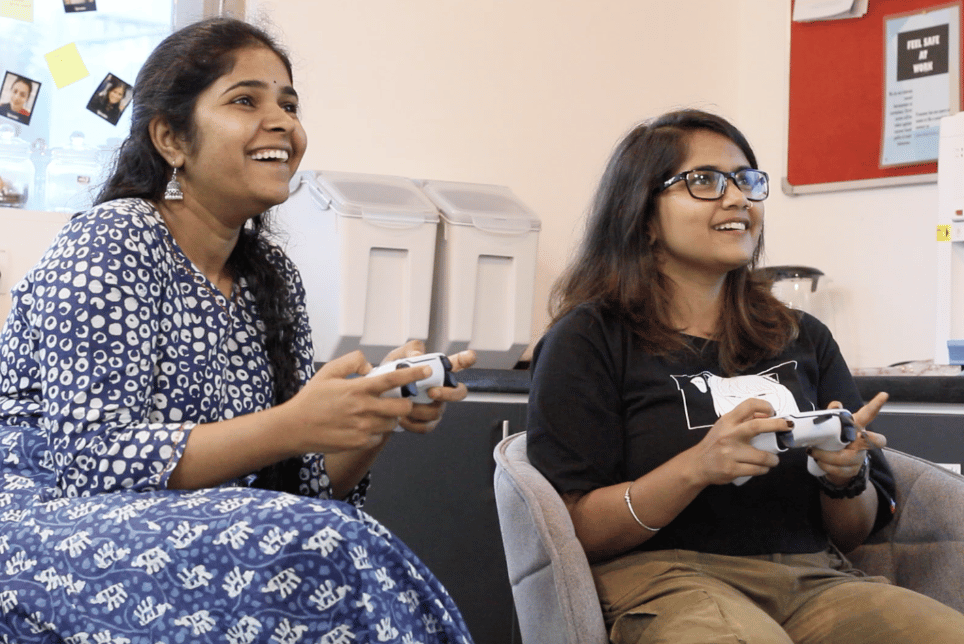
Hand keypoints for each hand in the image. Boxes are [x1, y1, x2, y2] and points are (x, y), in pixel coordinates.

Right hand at [282, 350, 430, 452]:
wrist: (295, 428)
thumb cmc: (312, 398)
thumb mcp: (328, 371)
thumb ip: (352, 362)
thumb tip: (371, 366)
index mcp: (358, 388)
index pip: (393, 380)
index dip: (413, 373)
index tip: (427, 370)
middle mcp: (363, 409)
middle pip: (402, 406)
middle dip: (405, 402)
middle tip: (398, 400)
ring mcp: (362, 428)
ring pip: (392, 423)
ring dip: (390, 417)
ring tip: (375, 412)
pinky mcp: (359, 442)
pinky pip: (379, 436)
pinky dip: (376, 431)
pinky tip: (362, 426)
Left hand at [381, 340, 475, 433]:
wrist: (378, 398)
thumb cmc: (390, 374)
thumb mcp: (396, 357)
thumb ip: (408, 351)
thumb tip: (418, 355)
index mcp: (437, 370)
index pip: (458, 363)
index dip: (466, 360)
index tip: (470, 356)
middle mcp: (443, 389)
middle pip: (459, 392)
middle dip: (449, 393)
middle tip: (432, 391)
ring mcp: (437, 407)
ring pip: (438, 411)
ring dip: (420, 409)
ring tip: (404, 406)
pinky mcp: (428, 422)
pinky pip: (426, 426)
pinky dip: (412, 423)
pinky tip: (401, 418)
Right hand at [688, 398, 790, 485]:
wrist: (697, 464)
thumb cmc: (714, 443)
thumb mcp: (725, 426)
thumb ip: (743, 420)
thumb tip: (767, 415)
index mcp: (728, 421)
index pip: (749, 405)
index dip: (765, 406)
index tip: (773, 412)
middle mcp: (729, 435)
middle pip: (757, 426)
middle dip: (777, 425)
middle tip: (788, 426)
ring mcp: (730, 453)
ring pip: (762, 456)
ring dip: (773, 459)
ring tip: (773, 460)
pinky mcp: (732, 470)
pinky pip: (757, 469)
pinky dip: (764, 469)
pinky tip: (762, 467)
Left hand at [809, 392, 887, 484]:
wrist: (835, 465)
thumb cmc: (835, 440)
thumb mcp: (832, 427)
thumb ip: (833, 414)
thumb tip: (836, 404)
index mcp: (857, 427)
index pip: (868, 415)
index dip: (876, 405)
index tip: (883, 395)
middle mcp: (862, 442)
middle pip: (875, 441)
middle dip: (870, 439)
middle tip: (863, 436)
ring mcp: (859, 457)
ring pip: (848, 457)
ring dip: (828, 455)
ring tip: (814, 452)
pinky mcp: (853, 469)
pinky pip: (840, 469)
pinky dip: (827, 466)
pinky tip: (819, 462)